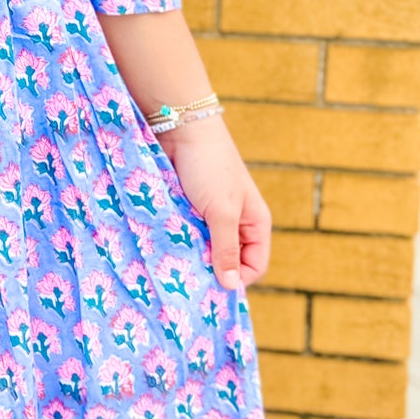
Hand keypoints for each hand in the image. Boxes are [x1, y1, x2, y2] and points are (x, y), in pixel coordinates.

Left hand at [161, 117, 270, 289]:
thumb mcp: (221, 211)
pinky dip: (178, 242)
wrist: (181, 128)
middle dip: (210, 271)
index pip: (254, 266)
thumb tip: (231, 287)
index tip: (211, 289)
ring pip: (204, 250)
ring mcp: (210, 216)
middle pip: (227, 261)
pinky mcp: (187, 210)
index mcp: (254, 224)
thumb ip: (225, 249)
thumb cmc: (208, 167)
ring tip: (175, 265)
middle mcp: (235, 223)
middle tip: (188, 281)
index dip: (237, 280)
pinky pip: (186, 236)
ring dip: (191, 257)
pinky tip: (165, 248)